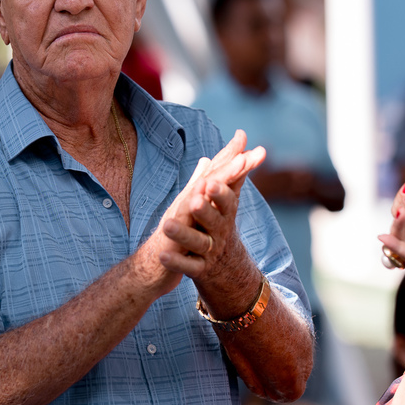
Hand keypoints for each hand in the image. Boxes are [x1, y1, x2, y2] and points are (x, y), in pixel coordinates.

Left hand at [157, 131, 264, 278]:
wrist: (224, 266)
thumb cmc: (221, 223)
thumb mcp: (226, 197)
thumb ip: (231, 168)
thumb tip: (241, 135)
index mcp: (225, 213)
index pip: (227, 200)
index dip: (220, 192)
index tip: (210, 183)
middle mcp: (221, 231)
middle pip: (215, 220)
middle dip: (206, 210)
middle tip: (194, 200)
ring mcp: (210, 251)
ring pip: (198, 243)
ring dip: (183, 234)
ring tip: (167, 224)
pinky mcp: (199, 269)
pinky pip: (188, 267)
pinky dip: (176, 262)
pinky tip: (163, 255)